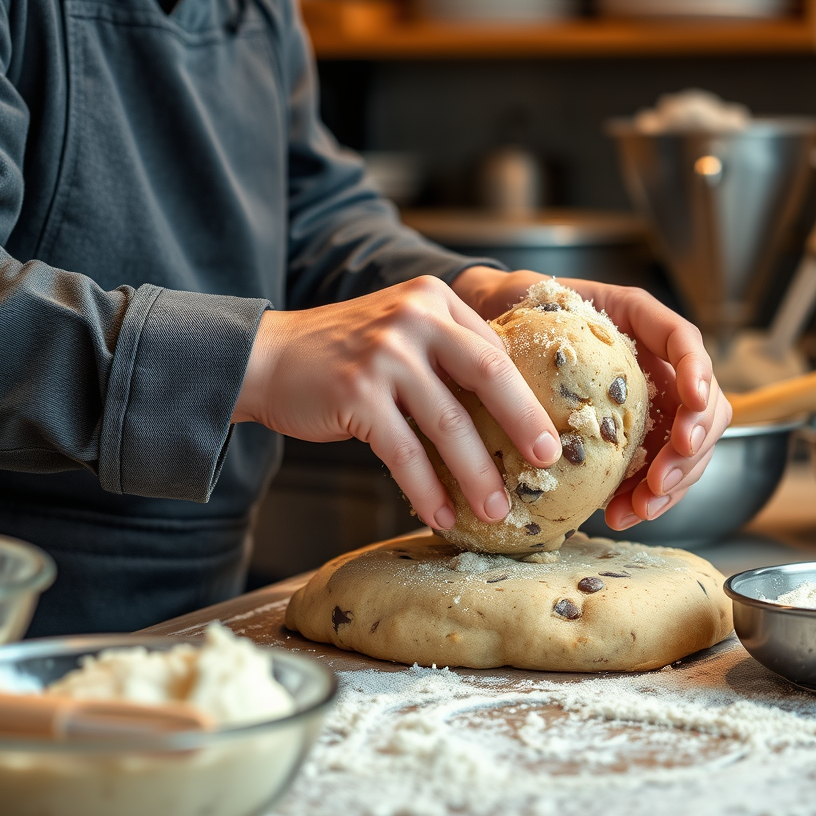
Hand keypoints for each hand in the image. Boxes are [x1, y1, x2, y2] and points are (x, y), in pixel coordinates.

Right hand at [232, 276, 560, 531]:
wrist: (267, 358)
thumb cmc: (343, 354)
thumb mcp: (400, 331)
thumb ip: (447, 355)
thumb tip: (507, 414)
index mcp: (434, 300)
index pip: (495, 349)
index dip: (527, 394)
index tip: (548, 431)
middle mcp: (414, 319)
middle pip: (489, 374)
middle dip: (523, 423)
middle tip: (546, 461)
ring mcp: (384, 355)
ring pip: (448, 423)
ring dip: (477, 473)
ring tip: (495, 510)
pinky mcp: (356, 394)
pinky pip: (404, 452)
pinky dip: (426, 488)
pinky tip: (441, 514)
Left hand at [452, 268, 731, 527]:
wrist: (503, 332)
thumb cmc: (516, 310)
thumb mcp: (523, 299)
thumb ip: (535, 310)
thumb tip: (517, 339)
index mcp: (635, 319)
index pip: (683, 339)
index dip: (697, 371)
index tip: (694, 400)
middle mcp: (655, 361)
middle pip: (704, 404)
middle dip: (690, 447)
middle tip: (659, 480)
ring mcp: (652, 401)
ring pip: (690, 446)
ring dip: (675, 483)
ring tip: (639, 509)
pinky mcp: (637, 437)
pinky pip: (660, 469)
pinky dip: (649, 495)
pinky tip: (622, 513)